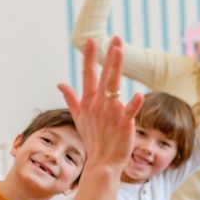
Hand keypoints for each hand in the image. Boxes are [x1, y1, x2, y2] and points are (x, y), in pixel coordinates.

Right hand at [57, 37, 143, 170]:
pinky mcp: (123, 124)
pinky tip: (139, 95)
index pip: (88, 74)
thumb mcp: (79, 117)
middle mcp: (98, 104)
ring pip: (114, 86)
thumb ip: (71, 99)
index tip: (90, 39)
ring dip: (116, 68)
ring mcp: (111, 113)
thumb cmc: (93, 138)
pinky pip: (129, 111)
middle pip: (104, 75)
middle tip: (115, 38)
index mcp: (89, 101)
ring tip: (119, 51)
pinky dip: (133, 104)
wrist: (102, 161)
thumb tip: (60, 83)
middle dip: (109, 56)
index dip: (89, 56)